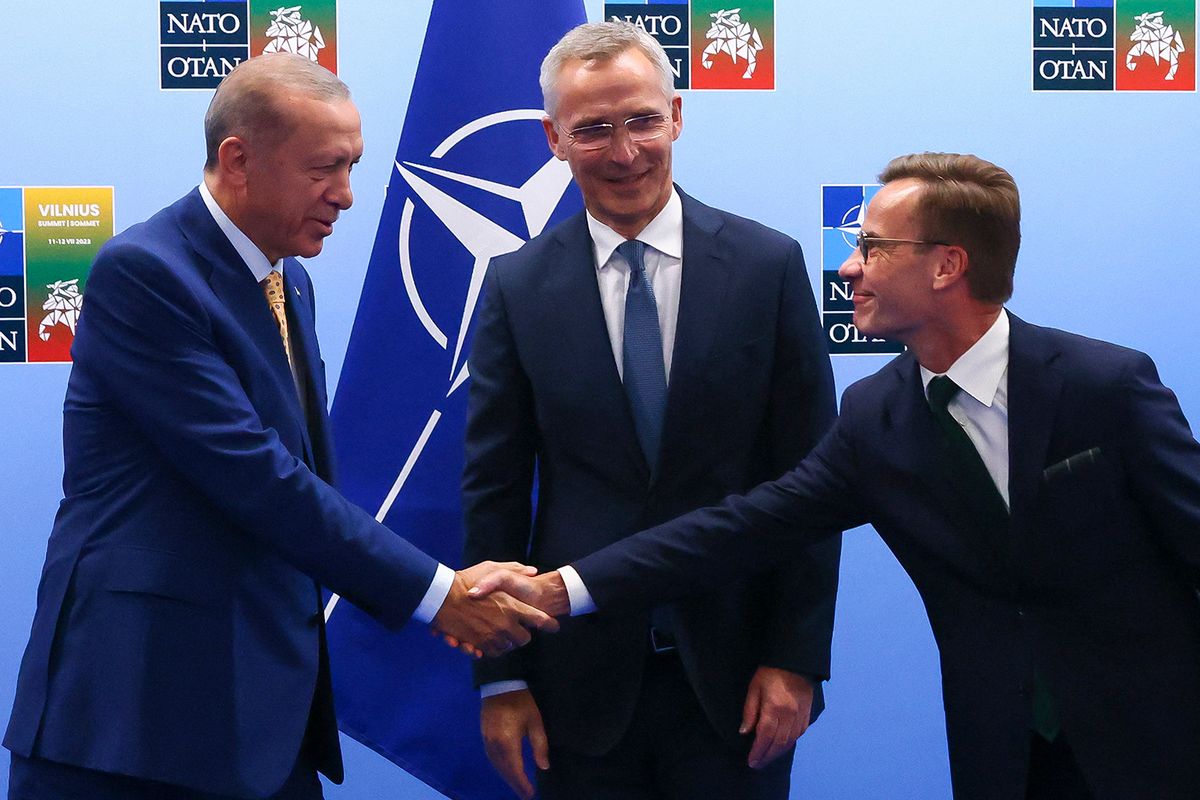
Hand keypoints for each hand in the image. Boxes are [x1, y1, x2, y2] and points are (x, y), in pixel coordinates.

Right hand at [432, 564, 558, 658]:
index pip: (540, 620)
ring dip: (508, 642)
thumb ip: (515, 569)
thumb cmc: (466, 580)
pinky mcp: (479, 645)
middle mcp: (506, 624)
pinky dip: (494, 648)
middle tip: (520, 628)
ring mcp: (493, 636)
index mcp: (513, 606)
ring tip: (502, 632)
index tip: (554, 626)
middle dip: (524, 635)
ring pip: (509, 647)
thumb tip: (533, 571)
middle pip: (525, 639)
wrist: (442, 596)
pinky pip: (493, 653)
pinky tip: (491, 638)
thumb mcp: (492, 568)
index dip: (549, 624)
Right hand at [481, 689, 548, 799]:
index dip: (522, 784)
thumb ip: (540, 745)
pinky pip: (491, 758)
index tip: (530, 795)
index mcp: (508, 742)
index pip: (515, 769)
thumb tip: (544, 767)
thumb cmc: (522, 702)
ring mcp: (487, 740)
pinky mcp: (484, 735)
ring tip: (518, 785)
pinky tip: (506, 770)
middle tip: (525, 795)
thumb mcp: (535, 722)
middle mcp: (494, 744)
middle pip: (504, 770)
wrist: (500, 684)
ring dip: (506, 777)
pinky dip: (499, 767)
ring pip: (496, 765)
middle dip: (515, 784)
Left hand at [740, 666, 813, 768]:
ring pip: (790, 742)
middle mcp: (790, 715)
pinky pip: (798, 735)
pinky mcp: (807, 715)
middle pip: (778, 743)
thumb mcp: (754, 689)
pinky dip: (789, 743)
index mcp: (774, 708)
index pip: (765, 736)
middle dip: (767, 756)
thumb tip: (744, 732)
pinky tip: (781, 746)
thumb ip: (749, 712)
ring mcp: (801, 716)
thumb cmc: (770, 673)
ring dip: (777, 753)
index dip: (758, 751)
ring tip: (767, 758)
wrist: (795, 661)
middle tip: (757, 764)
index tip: (751, 761)